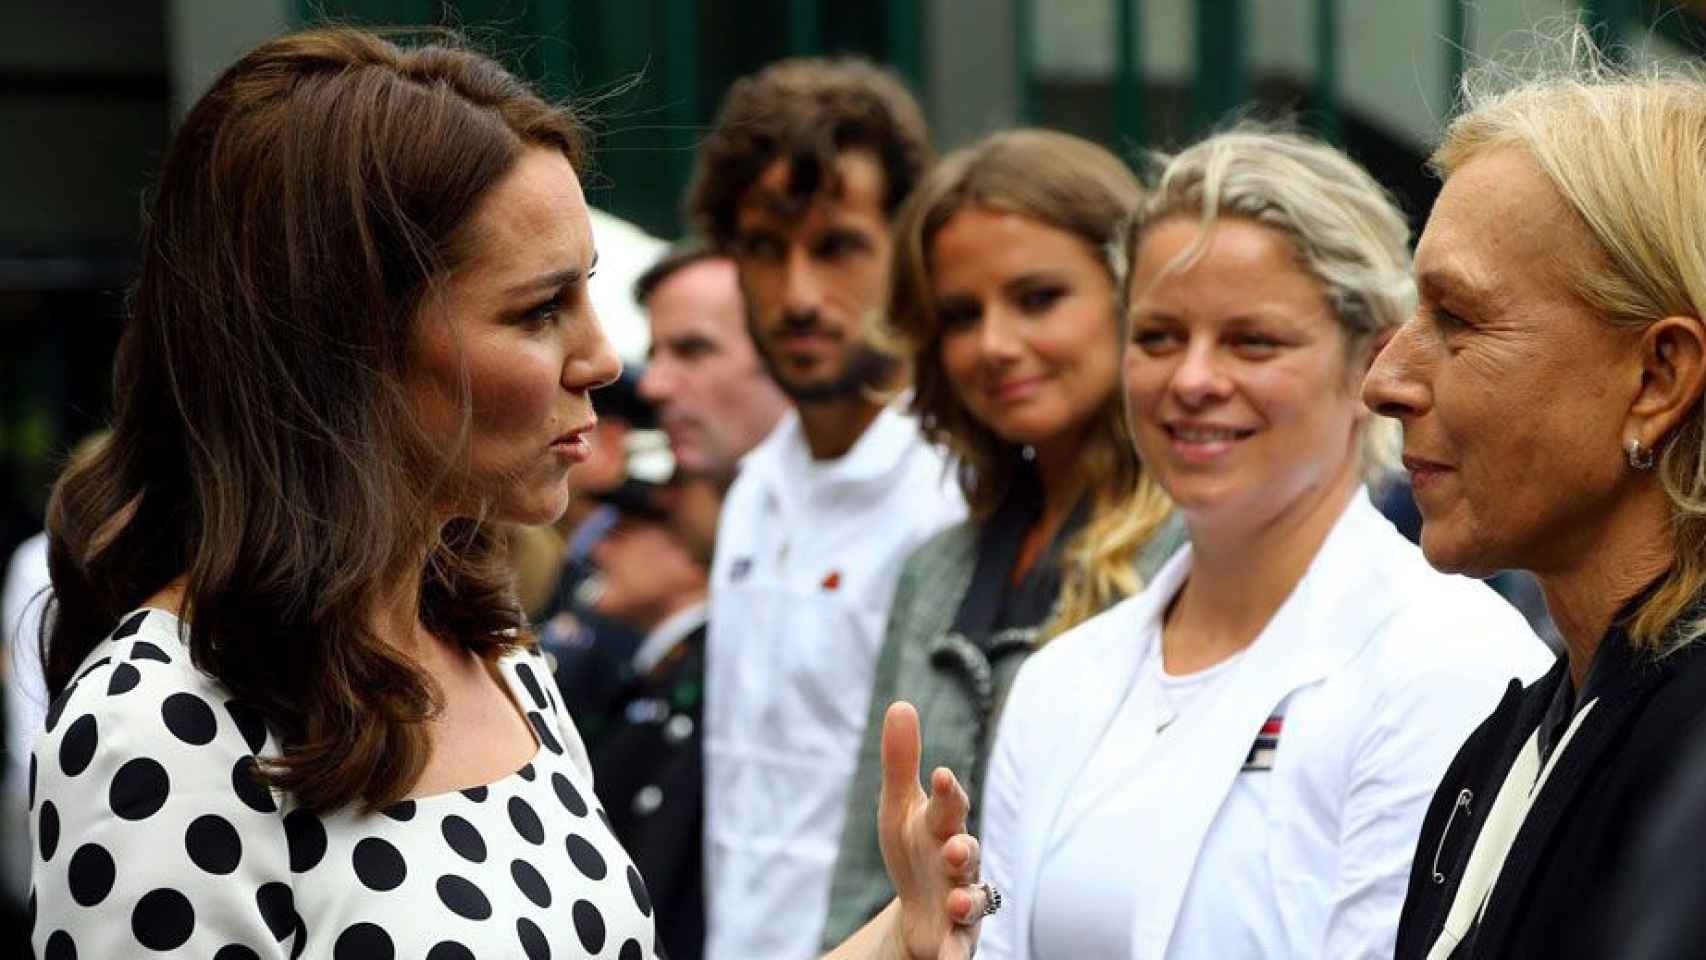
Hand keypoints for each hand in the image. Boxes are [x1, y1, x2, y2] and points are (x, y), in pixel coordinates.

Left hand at [878, 701, 986, 959]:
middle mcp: (959, 863)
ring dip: (965, 900)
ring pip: (972, 900)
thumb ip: (902, 761)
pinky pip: (957, 947)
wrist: (920, 911)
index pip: (951, 807)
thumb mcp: (900, 808)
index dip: (950, 794)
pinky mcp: (955, 938)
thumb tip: (900, 704)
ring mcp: (961, 901)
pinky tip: (944, 958)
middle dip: (963, 849)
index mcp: (943, 827)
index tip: (944, 778)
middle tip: (954, 848)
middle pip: (966, 853)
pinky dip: (952, 953)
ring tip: (953, 902)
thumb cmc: (915, 850)